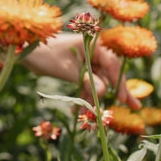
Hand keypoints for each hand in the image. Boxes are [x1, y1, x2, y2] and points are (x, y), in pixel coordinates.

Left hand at [22, 33, 140, 109]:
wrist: (26, 52)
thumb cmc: (46, 55)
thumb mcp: (67, 69)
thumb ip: (87, 81)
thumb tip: (104, 92)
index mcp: (93, 44)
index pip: (112, 64)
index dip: (120, 82)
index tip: (124, 98)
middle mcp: (94, 51)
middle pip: (110, 73)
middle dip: (116, 92)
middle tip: (134, 106)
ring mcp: (87, 60)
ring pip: (99, 81)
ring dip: (93, 98)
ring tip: (87, 116)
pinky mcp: (80, 68)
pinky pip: (88, 84)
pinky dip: (84, 96)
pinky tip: (77, 111)